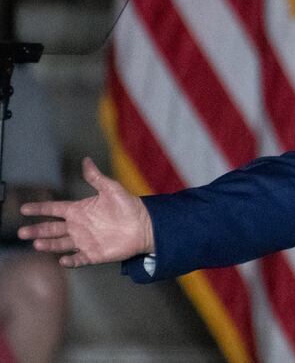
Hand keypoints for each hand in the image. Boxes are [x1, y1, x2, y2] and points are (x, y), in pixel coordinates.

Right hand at [17, 157, 154, 267]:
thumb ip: (96, 177)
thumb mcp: (111, 189)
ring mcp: (84, 241)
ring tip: (37, 243)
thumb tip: (86, 160)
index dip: (39, 208)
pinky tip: (62, 260)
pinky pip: (78, 259)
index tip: (24, 208)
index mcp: (79, 210)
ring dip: (49, 244)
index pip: (54, 209)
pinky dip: (70, 260)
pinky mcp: (93, 254)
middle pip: (52, 229)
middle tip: (23, 232)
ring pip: (60, 244)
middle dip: (37, 230)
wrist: (145, 225)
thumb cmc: (129, 206)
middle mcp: (78, 226)